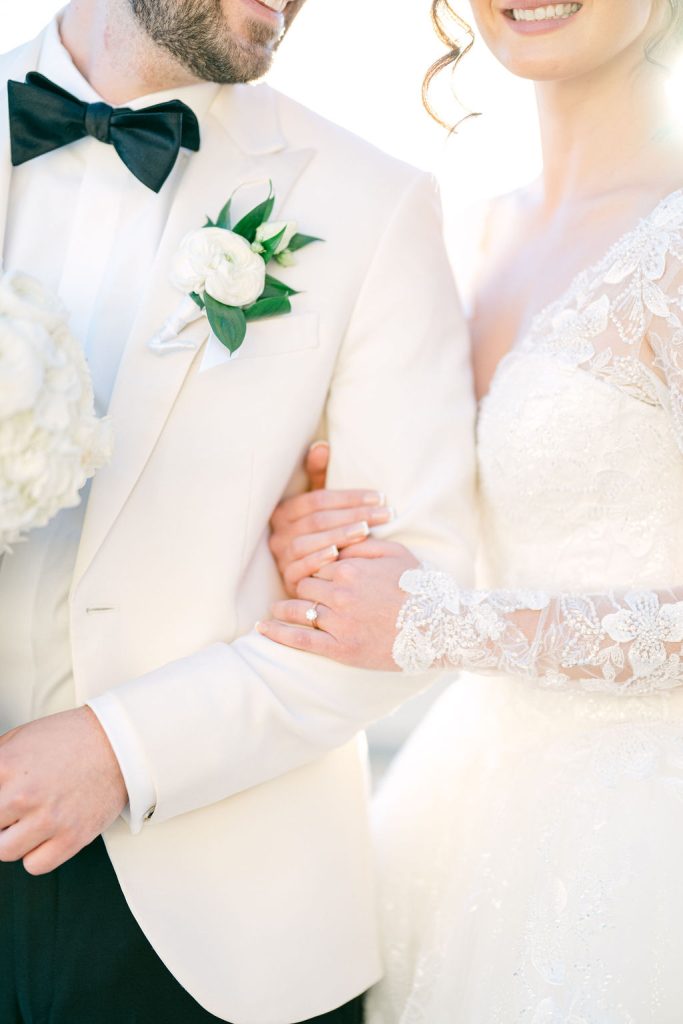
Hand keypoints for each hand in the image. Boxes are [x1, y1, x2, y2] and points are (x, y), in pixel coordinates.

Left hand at [0, 707, 127, 874]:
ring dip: (12, 838)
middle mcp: (23, 795)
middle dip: (2, 817)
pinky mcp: (72, 838)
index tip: (3, 801)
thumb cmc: (70, 738)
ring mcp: (48, 819)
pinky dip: (36, 854)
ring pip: (5, 850)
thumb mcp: (20, 737)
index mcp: (6, 766)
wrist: (119, 743)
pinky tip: (45, 834)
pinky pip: (35, 865)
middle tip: (14, 809)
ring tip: (28, 822)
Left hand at [258, 539, 418, 669]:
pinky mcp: (340, 648)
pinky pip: (300, 639)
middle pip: (306, 585)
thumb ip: (363, 543)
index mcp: (350, 568)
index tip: (318, 573)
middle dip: (304, 587)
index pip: (318, 562)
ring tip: (275, 610)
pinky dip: (278, 633)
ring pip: (298, 610)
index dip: (318, 567)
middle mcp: (339, 593)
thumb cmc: (419, 589)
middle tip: (302, 592)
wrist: (437, 628)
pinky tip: (263, 628)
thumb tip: (340, 538)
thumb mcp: (396, 554)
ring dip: (284, 608)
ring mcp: (338, 622)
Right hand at [269, 442, 394, 595]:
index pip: (318, 499)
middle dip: (354, 515)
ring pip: (308, 542)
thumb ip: (317, 477)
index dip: (349, 497)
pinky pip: (299, 568)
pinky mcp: (286, 580)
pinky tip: (338, 554)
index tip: (380, 497)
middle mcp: (278, 533)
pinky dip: (318, 560)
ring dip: (339, 536)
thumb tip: (321, 445)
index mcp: (284, 511)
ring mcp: (281, 557)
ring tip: (366, 530)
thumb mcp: (317, 506)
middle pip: (318, 520)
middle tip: (385, 514)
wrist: (309, 578)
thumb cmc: (316, 536)